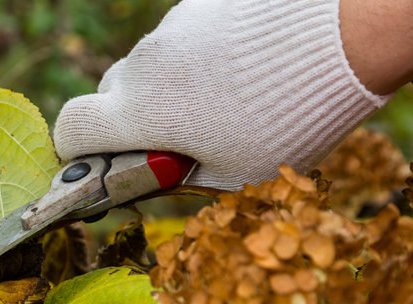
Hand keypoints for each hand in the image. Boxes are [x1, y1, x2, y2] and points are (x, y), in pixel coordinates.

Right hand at [53, 0, 391, 190]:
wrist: (342, 39)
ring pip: (144, 68)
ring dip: (164, 89)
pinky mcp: (194, 7)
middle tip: (175, 138)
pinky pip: (174, 40)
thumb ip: (173, 177)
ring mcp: (168, 30)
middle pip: (108, 95)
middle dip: (129, 121)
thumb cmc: (286, 122)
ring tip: (219, 101)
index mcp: (140, 113)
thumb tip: (142, 176)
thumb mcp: (229, 175)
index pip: (71, 127)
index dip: (75, 149)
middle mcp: (143, 66)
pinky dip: (189, 60)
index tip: (100, 161)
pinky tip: (233, 70)